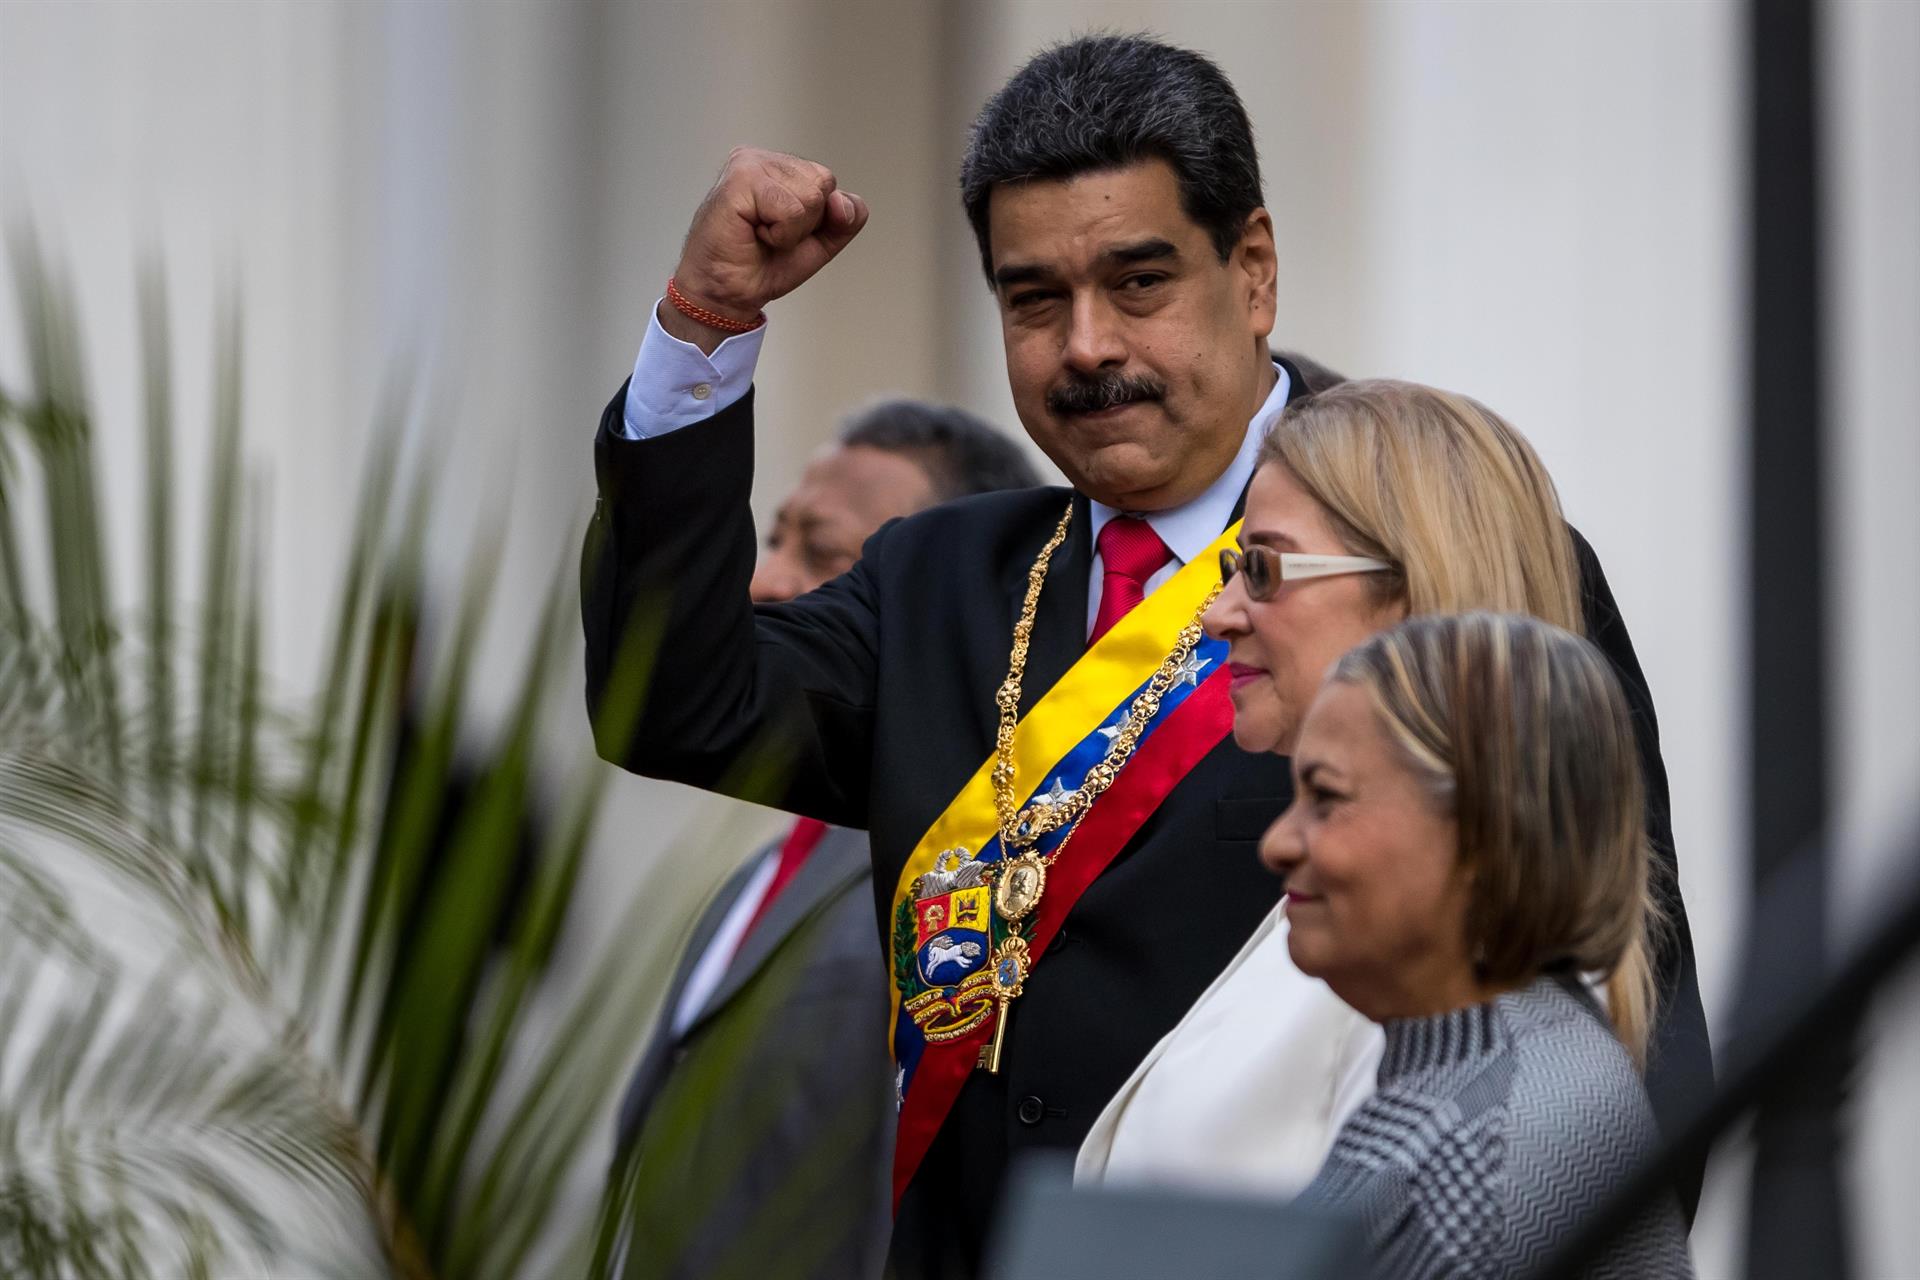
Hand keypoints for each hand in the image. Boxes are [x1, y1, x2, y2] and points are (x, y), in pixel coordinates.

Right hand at [663, 147, 869, 351]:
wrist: (728, 292)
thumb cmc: (762, 264)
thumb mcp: (820, 242)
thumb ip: (846, 219)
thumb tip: (841, 202)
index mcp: (781, 166)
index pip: (829, 181)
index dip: (816, 218)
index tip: (783, 230)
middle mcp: (764, 158)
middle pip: (824, 183)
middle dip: (805, 222)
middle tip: (770, 233)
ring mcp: (750, 164)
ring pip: (810, 197)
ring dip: (790, 231)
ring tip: (761, 233)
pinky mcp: (741, 179)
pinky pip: (791, 210)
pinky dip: (779, 234)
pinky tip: (754, 233)